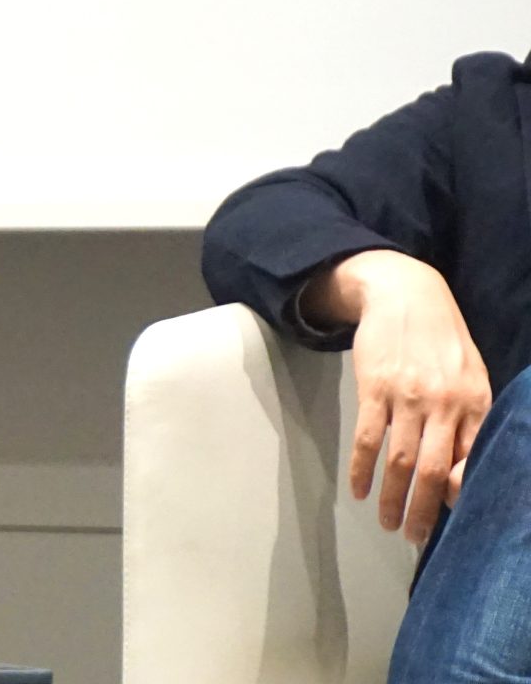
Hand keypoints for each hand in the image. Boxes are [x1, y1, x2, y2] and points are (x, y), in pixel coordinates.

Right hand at [318, 250, 492, 542]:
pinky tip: (358, 490)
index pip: (470, 462)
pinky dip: (361, 469)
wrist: (406, 295)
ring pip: (400, 461)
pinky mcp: (374, 388)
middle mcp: (444, 404)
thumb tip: (461, 473)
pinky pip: (367, 438)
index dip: (459, 497)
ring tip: (387, 524)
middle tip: (415, 538)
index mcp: (474, 404)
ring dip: (391, 498)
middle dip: (424, 512)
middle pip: (434, 471)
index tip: (450, 522)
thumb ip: (472, 421)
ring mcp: (407, 397)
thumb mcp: (472, 377)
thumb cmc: (443, 341)